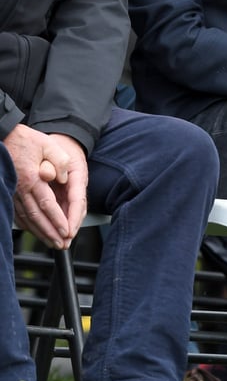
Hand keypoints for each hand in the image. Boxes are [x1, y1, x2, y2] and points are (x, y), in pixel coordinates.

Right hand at [4, 125, 87, 248]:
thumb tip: (64, 178)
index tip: (67, 231)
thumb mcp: (48, 144)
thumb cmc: (27, 140)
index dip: (58, 220)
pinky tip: (35, 231)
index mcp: (32, 178)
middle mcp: (21, 189)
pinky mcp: (10, 193)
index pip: (47, 205)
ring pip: (27, 218)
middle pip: (37, 217)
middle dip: (50, 233)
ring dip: (39, 233)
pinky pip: (18, 214)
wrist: (5, 136)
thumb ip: (60, 160)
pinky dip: (27, 225)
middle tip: (62, 244)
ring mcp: (13, 192)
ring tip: (51, 243)